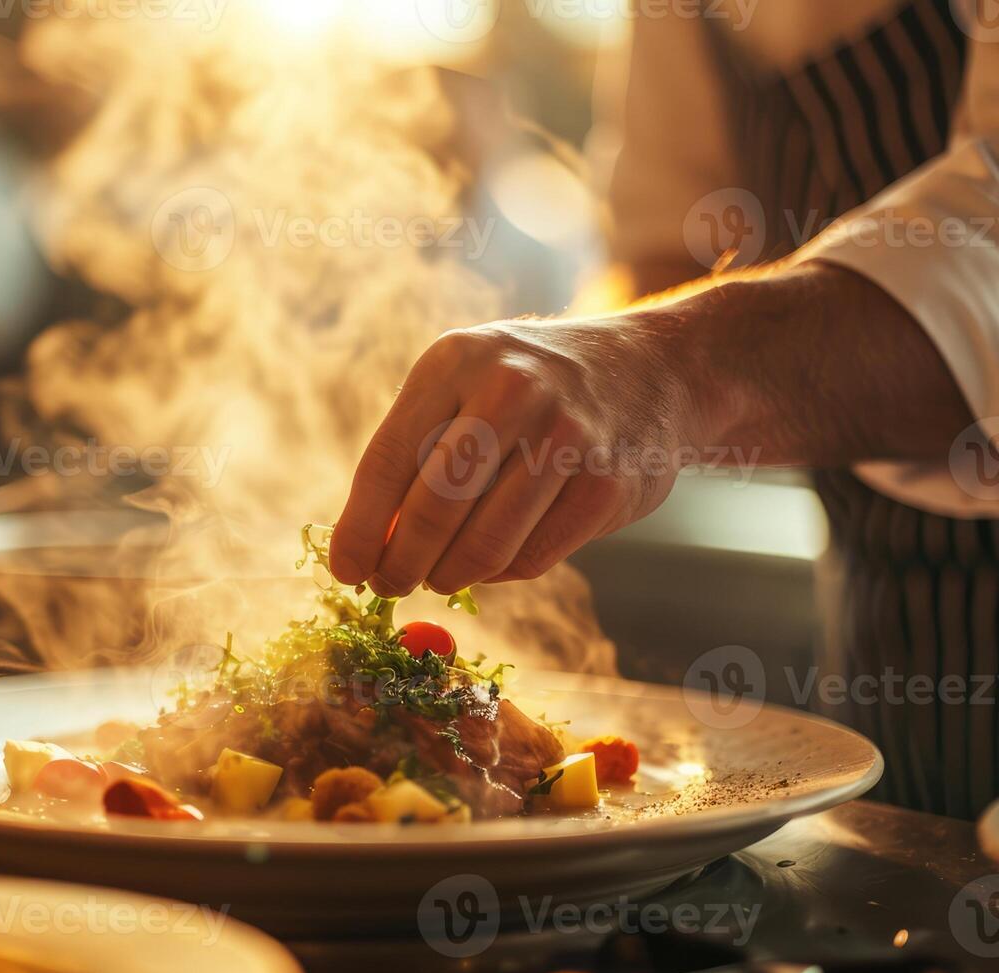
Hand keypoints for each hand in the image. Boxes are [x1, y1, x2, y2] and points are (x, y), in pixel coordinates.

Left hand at [328, 315, 694, 596]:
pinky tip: (497, 559)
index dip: (359, 528)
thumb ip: (418, 451)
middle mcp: (510, 391)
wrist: (653, 369)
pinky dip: (504, 571)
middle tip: (389, 586)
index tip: (345, 570)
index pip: (388, 460)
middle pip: (432, 509)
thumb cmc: (531, 387)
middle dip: (400, 564)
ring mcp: (565, 438)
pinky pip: (533, 557)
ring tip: (440, 577)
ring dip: (450, 576)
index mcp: (457, 361)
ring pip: (484, 544)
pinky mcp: (605, 485)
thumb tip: (367, 544)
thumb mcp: (467, 384)